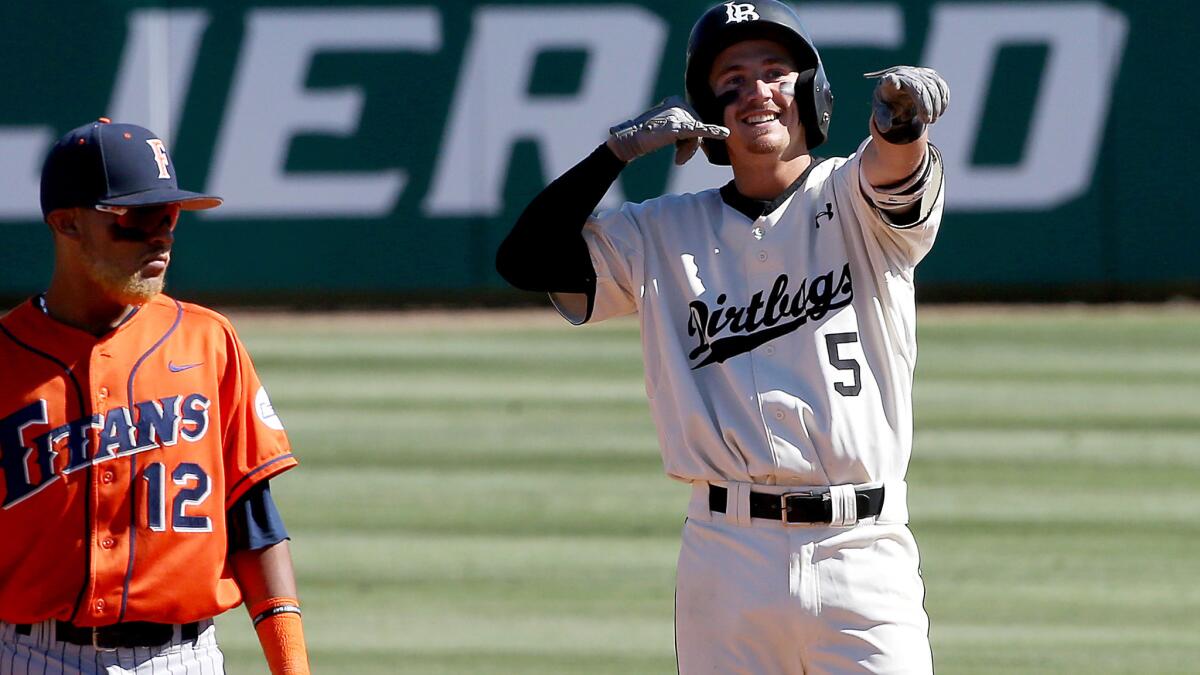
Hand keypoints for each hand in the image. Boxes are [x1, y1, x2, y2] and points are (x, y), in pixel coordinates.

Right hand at [607, 96, 729, 164]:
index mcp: (676, 100)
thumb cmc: (648, 136)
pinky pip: (700, 130)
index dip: (688, 139)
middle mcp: (679, 104)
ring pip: (696, 135)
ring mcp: (679, 115)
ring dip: (687, 151)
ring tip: (677, 159)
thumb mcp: (667, 127)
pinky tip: (725, 133)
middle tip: (678, 159)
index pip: (693, 120)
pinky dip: (713, 132)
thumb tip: (695, 134)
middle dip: (689, 146)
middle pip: (696, 127)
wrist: (632, 140)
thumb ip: (681, 127)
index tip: (679, 149)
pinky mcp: (680, 127)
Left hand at [864, 66, 948, 142]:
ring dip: (936, 105)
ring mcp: (918, 73)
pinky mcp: (930, 75)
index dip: (891, 81)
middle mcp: (903, 74)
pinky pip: (941, 86)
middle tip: (928, 121)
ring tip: (932, 120)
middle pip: (918, 87)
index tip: (891, 80)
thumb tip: (885, 128)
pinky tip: (940, 112)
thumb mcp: (882, 111)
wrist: (899, 92)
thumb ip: (882, 118)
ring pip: (933, 86)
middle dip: (925, 105)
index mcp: (888, 83)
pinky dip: (943, 100)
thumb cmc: (888, 103)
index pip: (889, 80)